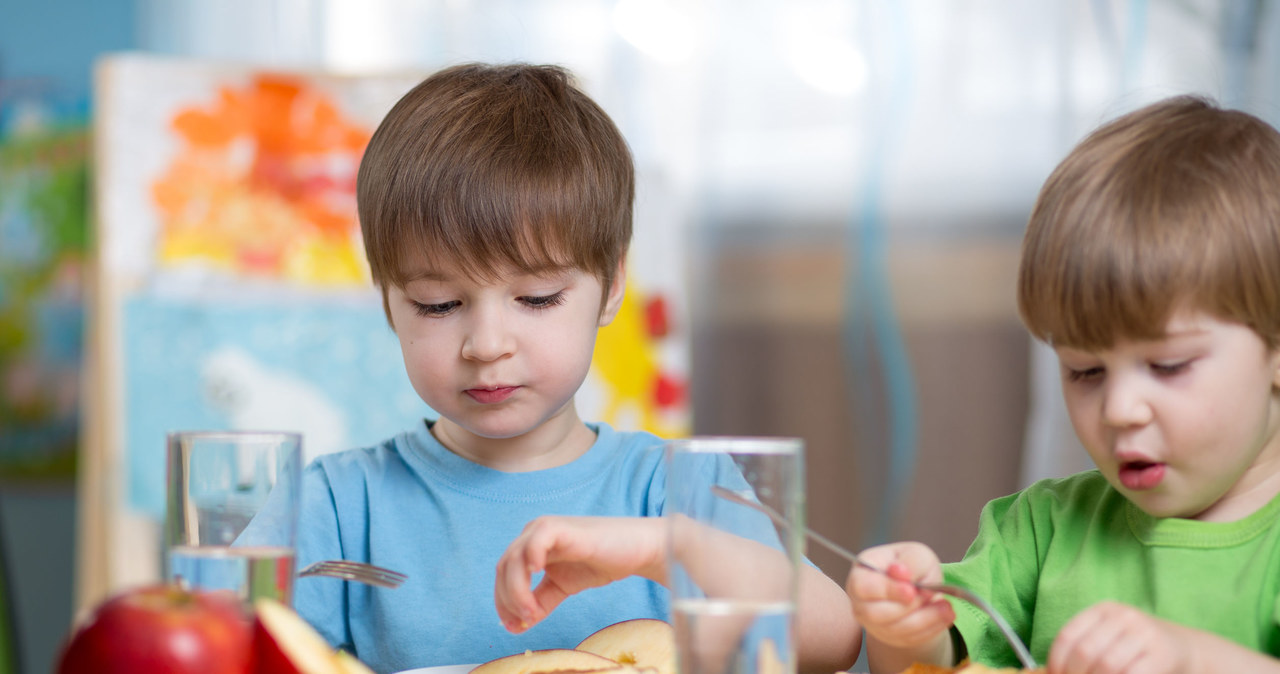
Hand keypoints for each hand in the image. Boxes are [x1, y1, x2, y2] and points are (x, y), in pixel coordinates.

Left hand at [493, 515, 665, 632]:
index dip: (503, 602)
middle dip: (508, 599)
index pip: (504, 575)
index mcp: (530, 547)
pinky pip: (537, 539)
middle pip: (503, 568)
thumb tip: (516, 625)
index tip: (513, 627)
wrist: (635, 550)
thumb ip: (540, 603)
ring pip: (514, 558)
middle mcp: (533, 534)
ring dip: (517, 590)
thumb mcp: (562, 587)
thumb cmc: (600, 563)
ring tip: (532, 611)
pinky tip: (536, 573)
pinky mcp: (563, 528)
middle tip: (524, 621)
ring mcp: (546, 528)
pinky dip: (530, 557)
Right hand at [845, 541, 955, 668]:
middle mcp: (861, 600)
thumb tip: (903, 574)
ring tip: (946, 607)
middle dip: (908, 607)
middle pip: (876, 614)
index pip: (864, 587)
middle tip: (930, 595)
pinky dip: (930, 629)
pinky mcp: (890, 637)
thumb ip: (911, 562)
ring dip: (924, 619)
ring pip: (895, 630)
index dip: (888, 590)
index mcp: (862, 572)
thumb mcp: (915, 553)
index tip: (911, 590)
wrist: (917, 584)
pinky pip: (909, 639)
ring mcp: (873, 622)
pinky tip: (945, 616)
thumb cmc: (911, 564)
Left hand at [1049, 601, 1193, 673]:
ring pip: (1107, 666)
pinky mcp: (1162, 654)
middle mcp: (1123, 617)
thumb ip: (1085, 649)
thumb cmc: (1136, 649)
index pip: (1067, 636)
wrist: (1184, 649)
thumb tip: (1052, 672)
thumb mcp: (1110, 639)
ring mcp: (1144, 634)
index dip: (1056, 662)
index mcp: (1103, 610)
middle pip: (1085, 652)